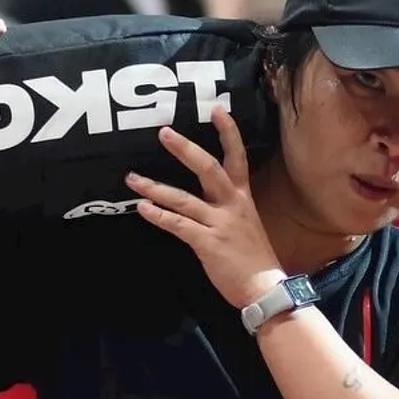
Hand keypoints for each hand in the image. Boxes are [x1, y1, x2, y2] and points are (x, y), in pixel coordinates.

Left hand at [127, 105, 285, 307]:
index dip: (228, 133)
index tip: (216, 110)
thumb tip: (206, 199)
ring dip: (155, 187)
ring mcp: (219, 223)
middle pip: (208, 168)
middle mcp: (232, 205)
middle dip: (185, 149)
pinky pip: (179, 225)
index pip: (237, 158)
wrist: (266, 288)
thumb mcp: (246, 225)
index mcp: (243, 198)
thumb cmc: (255, 259)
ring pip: (184, 198)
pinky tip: (142, 208)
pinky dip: (159, 215)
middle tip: (163, 133)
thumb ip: (228, 209)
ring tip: (132, 179)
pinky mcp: (207, 243)